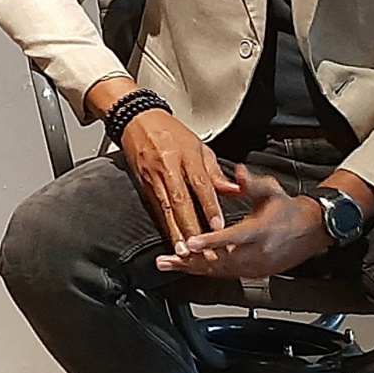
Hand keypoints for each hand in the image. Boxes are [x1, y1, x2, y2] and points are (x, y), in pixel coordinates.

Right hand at [118, 109, 239, 249]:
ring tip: (183, 251)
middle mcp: (168, 168)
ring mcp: (153, 178)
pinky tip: (172, 240)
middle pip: (180, 202)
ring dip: (175, 232)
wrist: (137, 121)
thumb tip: (235, 190)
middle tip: (200, 248)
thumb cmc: (171, 133)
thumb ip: (216, 172)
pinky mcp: (144, 186)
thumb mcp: (199, 146)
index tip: (218, 226)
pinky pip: (157, 209)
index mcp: (186, 156)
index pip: (200, 184)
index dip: (209, 206)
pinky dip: (165, 226)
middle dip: (190, 227)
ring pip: (166, 209)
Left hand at [158, 165, 331, 278]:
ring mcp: (257, 266)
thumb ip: (252, 182)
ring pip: (221, 271)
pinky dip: (205, 273)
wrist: (313, 230)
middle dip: (192, 260)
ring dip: (194, 269)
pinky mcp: (255, 273)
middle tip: (167, 258)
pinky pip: (227, 275)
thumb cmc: (288, 209)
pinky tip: (188, 268)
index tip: (190, 243)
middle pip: (221, 260)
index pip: (232, 238)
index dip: (211, 241)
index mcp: (261, 231)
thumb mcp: (272, 190)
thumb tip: (238, 172)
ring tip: (169, 264)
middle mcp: (258, 252)